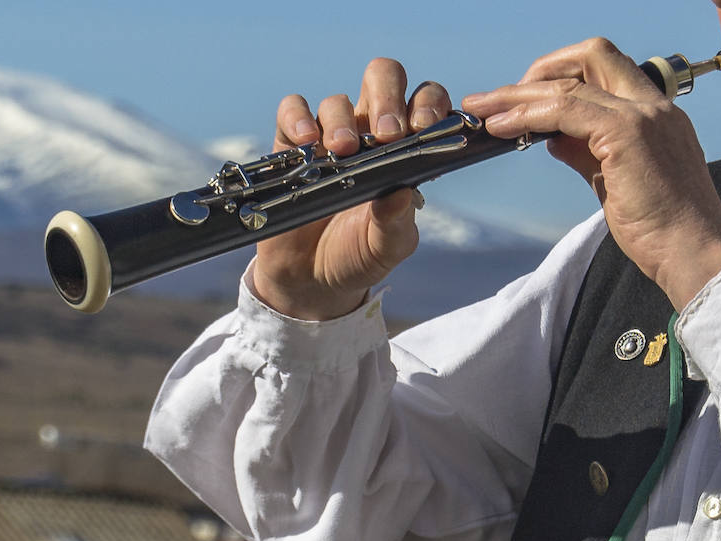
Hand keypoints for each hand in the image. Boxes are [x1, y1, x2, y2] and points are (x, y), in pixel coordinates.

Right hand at [253, 58, 451, 319]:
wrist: (310, 281)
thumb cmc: (358, 258)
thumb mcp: (387, 248)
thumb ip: (397, 223)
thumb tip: (403, 192)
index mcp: (405, 151)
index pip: (425, 105)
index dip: (429, 105)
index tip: (424, 126)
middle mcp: (370, 134)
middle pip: (383, 79)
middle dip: (388, 96)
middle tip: (387, 133)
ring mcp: (330, 138)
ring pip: (338, 100)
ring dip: (342, 120)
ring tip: (342, 150)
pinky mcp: (291, 147)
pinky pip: (291, 111)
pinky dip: (297, 117)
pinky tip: (305, 141)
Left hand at [462, 38, 720, 309]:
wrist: (694, 255)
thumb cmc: (660, 229)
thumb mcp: (615, 181)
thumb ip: (586, 153)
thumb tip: (552, 137)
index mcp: (654, 113)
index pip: (604, 69)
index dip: (557, 77)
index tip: (521, 99)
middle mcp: (652, 105)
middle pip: (589, 56)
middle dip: (537, 72)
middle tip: (496, 99)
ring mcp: (643, 116)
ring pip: (568, 84)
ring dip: (517, 95)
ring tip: (483, 110)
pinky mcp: (628, 134)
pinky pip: (565, 110)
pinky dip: (528, 114)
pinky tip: (503, 127)